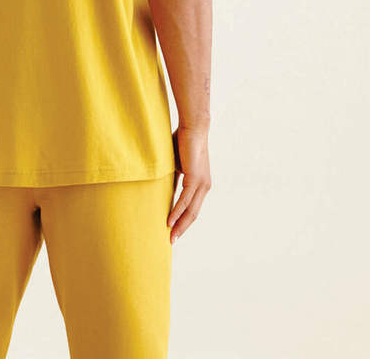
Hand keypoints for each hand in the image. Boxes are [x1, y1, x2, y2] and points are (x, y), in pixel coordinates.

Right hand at [167, 124, 211, 243]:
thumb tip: (165, 190)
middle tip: (172, 241)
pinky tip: (169, 221)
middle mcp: (204, 186)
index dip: (183, 220)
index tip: (173, 231)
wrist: (193, 127)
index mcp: (201, 184)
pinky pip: (185, 199)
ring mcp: (201, 183)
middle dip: (182, 228)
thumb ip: (175, 179)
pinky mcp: (195, 178)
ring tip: (170, 236)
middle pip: (193, 213)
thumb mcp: (177, 165)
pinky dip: (177, 211)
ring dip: (179, 224)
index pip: (192, 207)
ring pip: (190, 210)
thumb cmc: (183, 142)